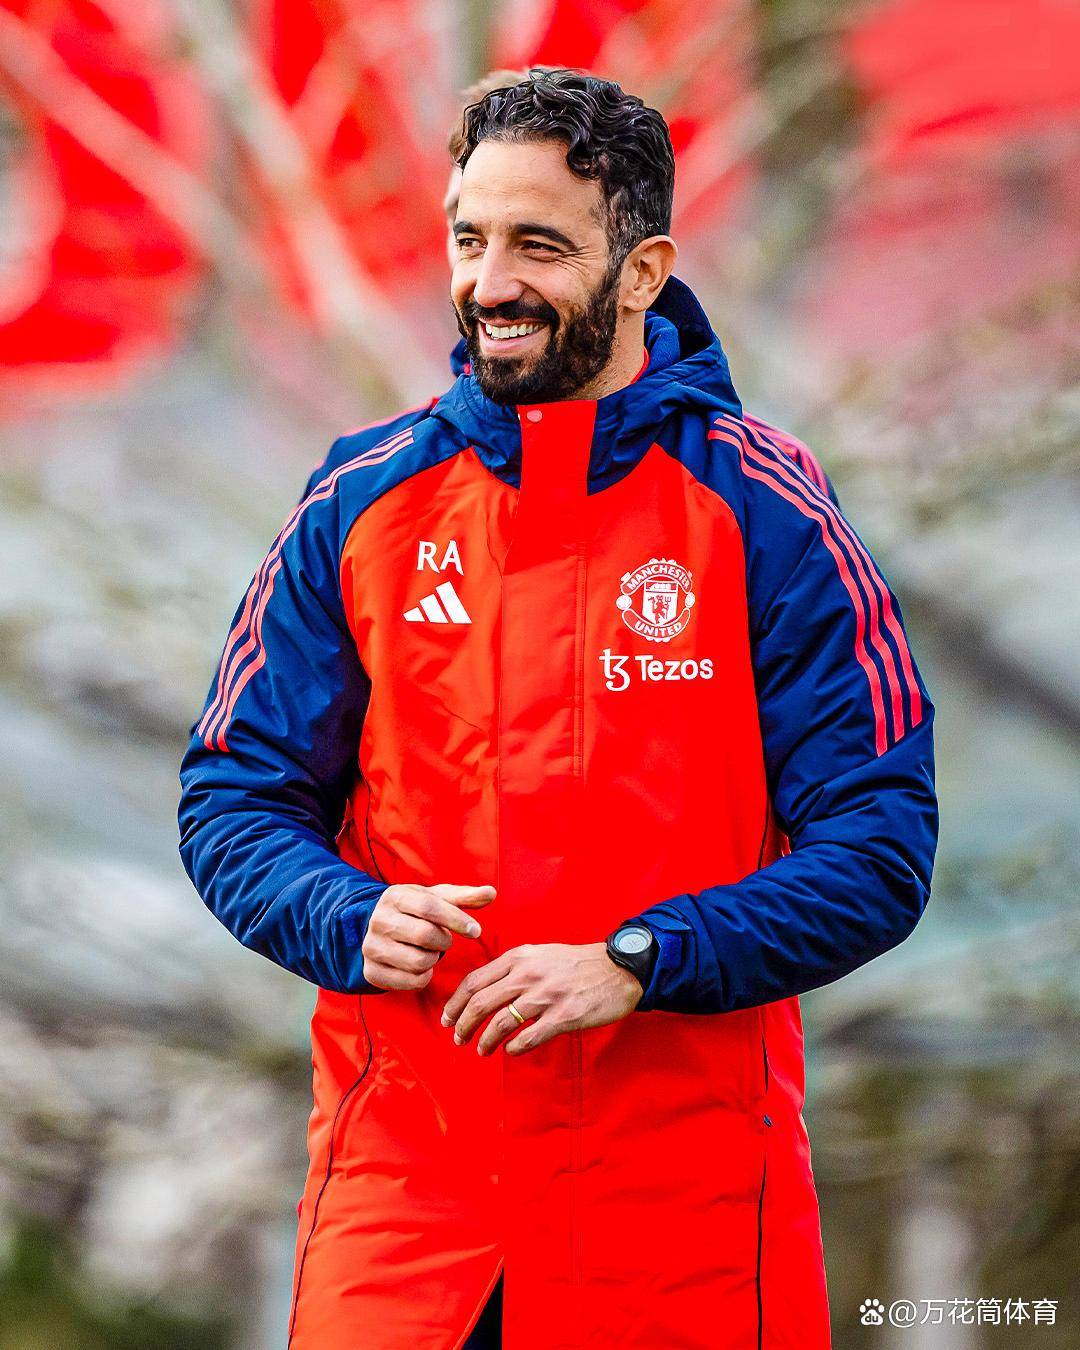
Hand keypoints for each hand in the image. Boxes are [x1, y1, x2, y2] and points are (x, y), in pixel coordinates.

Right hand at [362, 882, 494, 990]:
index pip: (430, 907)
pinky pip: (411, 981)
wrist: (373, 928)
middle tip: (445, 940)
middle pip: (426, 935)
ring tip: (430, 951)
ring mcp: (371, 947)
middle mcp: (379, 920)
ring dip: (434, 960)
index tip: (476, 931)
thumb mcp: (435, 898)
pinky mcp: (371, 972)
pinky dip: (424, 977)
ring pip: (419, 962)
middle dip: (444, 941)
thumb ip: (464, 896)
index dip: (457, 920)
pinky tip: (421, 966)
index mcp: (395, 896)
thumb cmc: (414, 910)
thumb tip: (492, 892)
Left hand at [440, 942, 642, 1056]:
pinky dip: (513, 1048)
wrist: (618, 968)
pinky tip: (510, 1051)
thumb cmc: (576, 964)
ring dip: (485, 1041)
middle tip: (457, 1039)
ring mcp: (545, 996)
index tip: (448, 1018)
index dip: (455, 1003)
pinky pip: (528, 1038)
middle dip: (463, 1025)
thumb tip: (484, 990)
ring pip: (500, 1023)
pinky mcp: (563, 1017)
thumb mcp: (539, 954)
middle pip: (480, 1003)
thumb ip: (512, 969)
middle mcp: (527, 975)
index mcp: (518, 958)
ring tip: (482, 1050)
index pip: (474, 981)